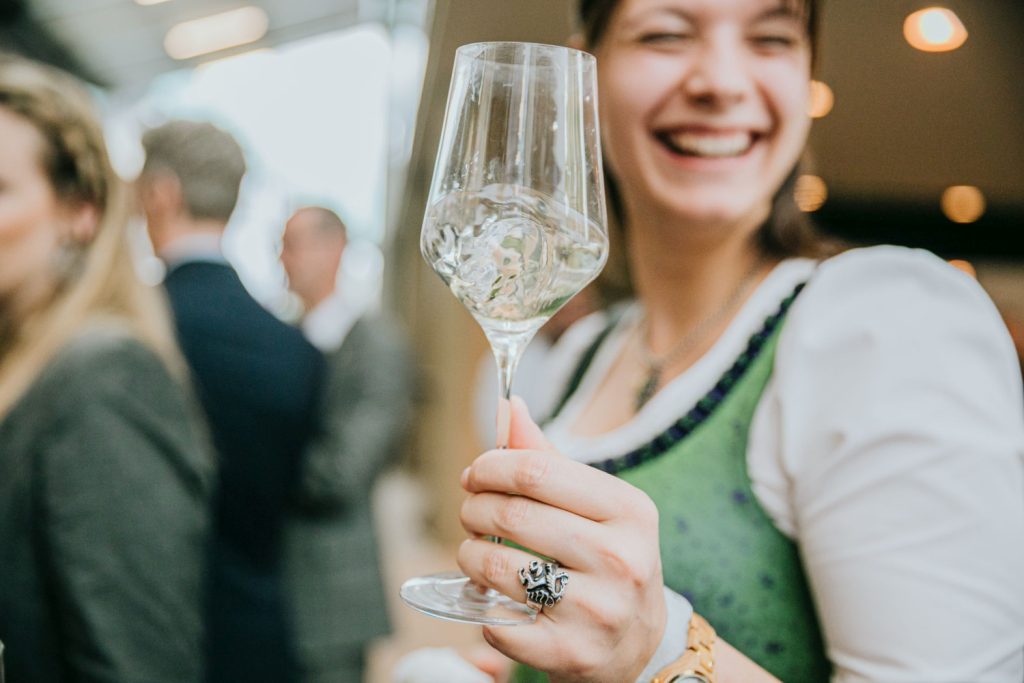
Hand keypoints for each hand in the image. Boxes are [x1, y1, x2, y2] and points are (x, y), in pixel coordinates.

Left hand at [458, 397, 667, 681]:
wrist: (643, 647)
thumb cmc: (610, 562)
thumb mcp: (598, 508)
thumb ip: (549, 459)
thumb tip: (510, 407)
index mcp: (630, 510)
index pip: (536, 470)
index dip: (489, 467)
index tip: (474, 475)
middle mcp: (621, 559)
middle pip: (512, 515)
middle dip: (473, 509)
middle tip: (470, 513)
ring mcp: (598, 611)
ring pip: (497, 567)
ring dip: (469, 555)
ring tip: (473, 553)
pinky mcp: (571, 655)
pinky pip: (497, 622)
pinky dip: (482, 607)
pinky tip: (492, 598)